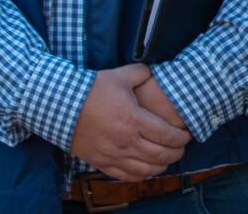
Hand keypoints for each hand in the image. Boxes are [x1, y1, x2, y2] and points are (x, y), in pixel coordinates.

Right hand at [69, 64, 190, 180]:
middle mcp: (125, 141)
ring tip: (168, 159)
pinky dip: (141, 175)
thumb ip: (143, 73)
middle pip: (161, 155)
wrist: (60, 105)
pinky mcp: (100, 162)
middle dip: (177, 153)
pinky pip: (125, 176)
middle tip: (182, 148)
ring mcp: (112, 155)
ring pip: (146, 170)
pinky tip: (147, 170)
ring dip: (161, 166)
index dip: (181, 138)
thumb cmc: (91, 90)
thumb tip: (155, 72)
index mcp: (134, 120)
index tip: (187, 135)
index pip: (167, 136)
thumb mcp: (121, 76)